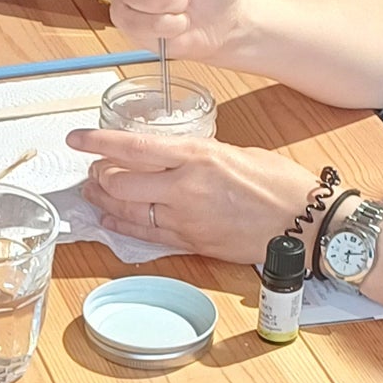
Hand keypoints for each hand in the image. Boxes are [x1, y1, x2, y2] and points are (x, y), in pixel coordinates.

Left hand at [68, 125, 312, 262]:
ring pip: (128, 211)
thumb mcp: (237, 153)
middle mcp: (186, 188)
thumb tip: (174, 159)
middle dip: (99, 175)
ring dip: (105, 202)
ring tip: (93, 192)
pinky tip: (110, 220)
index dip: (98, 143)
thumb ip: (199, 156)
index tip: (75, 139)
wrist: (307, 224)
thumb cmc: (282, 184)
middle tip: (92, 169)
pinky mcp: (193, 243)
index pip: (133, 148)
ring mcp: (187, 220)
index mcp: (198, 157)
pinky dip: (123, 226)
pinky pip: (147, 236)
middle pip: (121, 182)